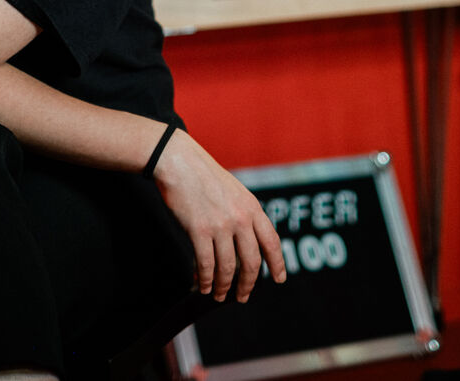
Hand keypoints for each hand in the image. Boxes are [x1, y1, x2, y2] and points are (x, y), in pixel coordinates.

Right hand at [152, 130, 286, 302]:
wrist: (180, 162)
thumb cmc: (204, 176)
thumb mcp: (235, 191)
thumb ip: (244, 214)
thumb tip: (247, 243)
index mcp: (252, 207)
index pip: (271, 242)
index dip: (277, 263)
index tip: (279, 278)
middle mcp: (240, 218)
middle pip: (251, 262)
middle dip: (248, 284)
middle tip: (243, 296)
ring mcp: (220, 225)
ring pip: (227, 268)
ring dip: (223, 286)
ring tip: (219, 294)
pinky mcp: (199, 230)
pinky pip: (206, 264)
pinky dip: (206, 279)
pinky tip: (204, 286)